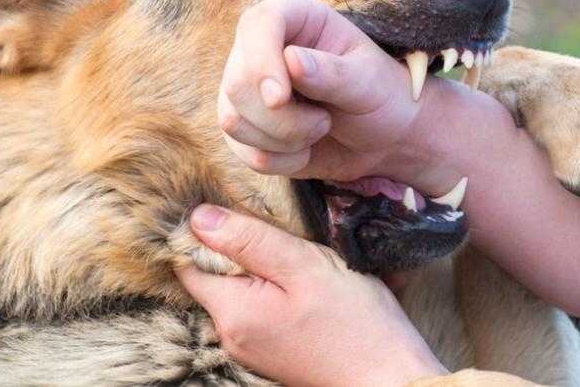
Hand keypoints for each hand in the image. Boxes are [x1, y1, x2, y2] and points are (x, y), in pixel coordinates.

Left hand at [176, 205, 446, 386]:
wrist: (392, 378)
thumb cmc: (357, 323)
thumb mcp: (305, 266)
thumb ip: (250, 241)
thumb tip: (198, 218)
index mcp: (233, 313)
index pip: (188, 262)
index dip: (205, 230)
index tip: (237, 209)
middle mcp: (232, 335)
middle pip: (214, 274)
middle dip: (239, 246)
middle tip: (281, 230)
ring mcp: (252, 346)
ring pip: (240, 288)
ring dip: (262, 265)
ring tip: (299, 254)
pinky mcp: (273, 349)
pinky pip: (260, 306)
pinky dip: (276, 287)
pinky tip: (305, 281)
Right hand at [219, 0, 428, 182]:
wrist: (381, 138)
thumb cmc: (380, 96)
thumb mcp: (369, 82)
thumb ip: (333, 73)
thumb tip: (292, 60)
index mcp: (295, 16)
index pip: (257, 24)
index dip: (261, 62)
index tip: (280, 99)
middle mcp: (261, 45)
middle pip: (238, 83)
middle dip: (283, 120)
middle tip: (325, 122)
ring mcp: (247, 86)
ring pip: (233, 120)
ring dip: (284, 141)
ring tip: (319, 130)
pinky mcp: (242, 124)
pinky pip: (242, 152)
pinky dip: (280, 161)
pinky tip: (305, 150)